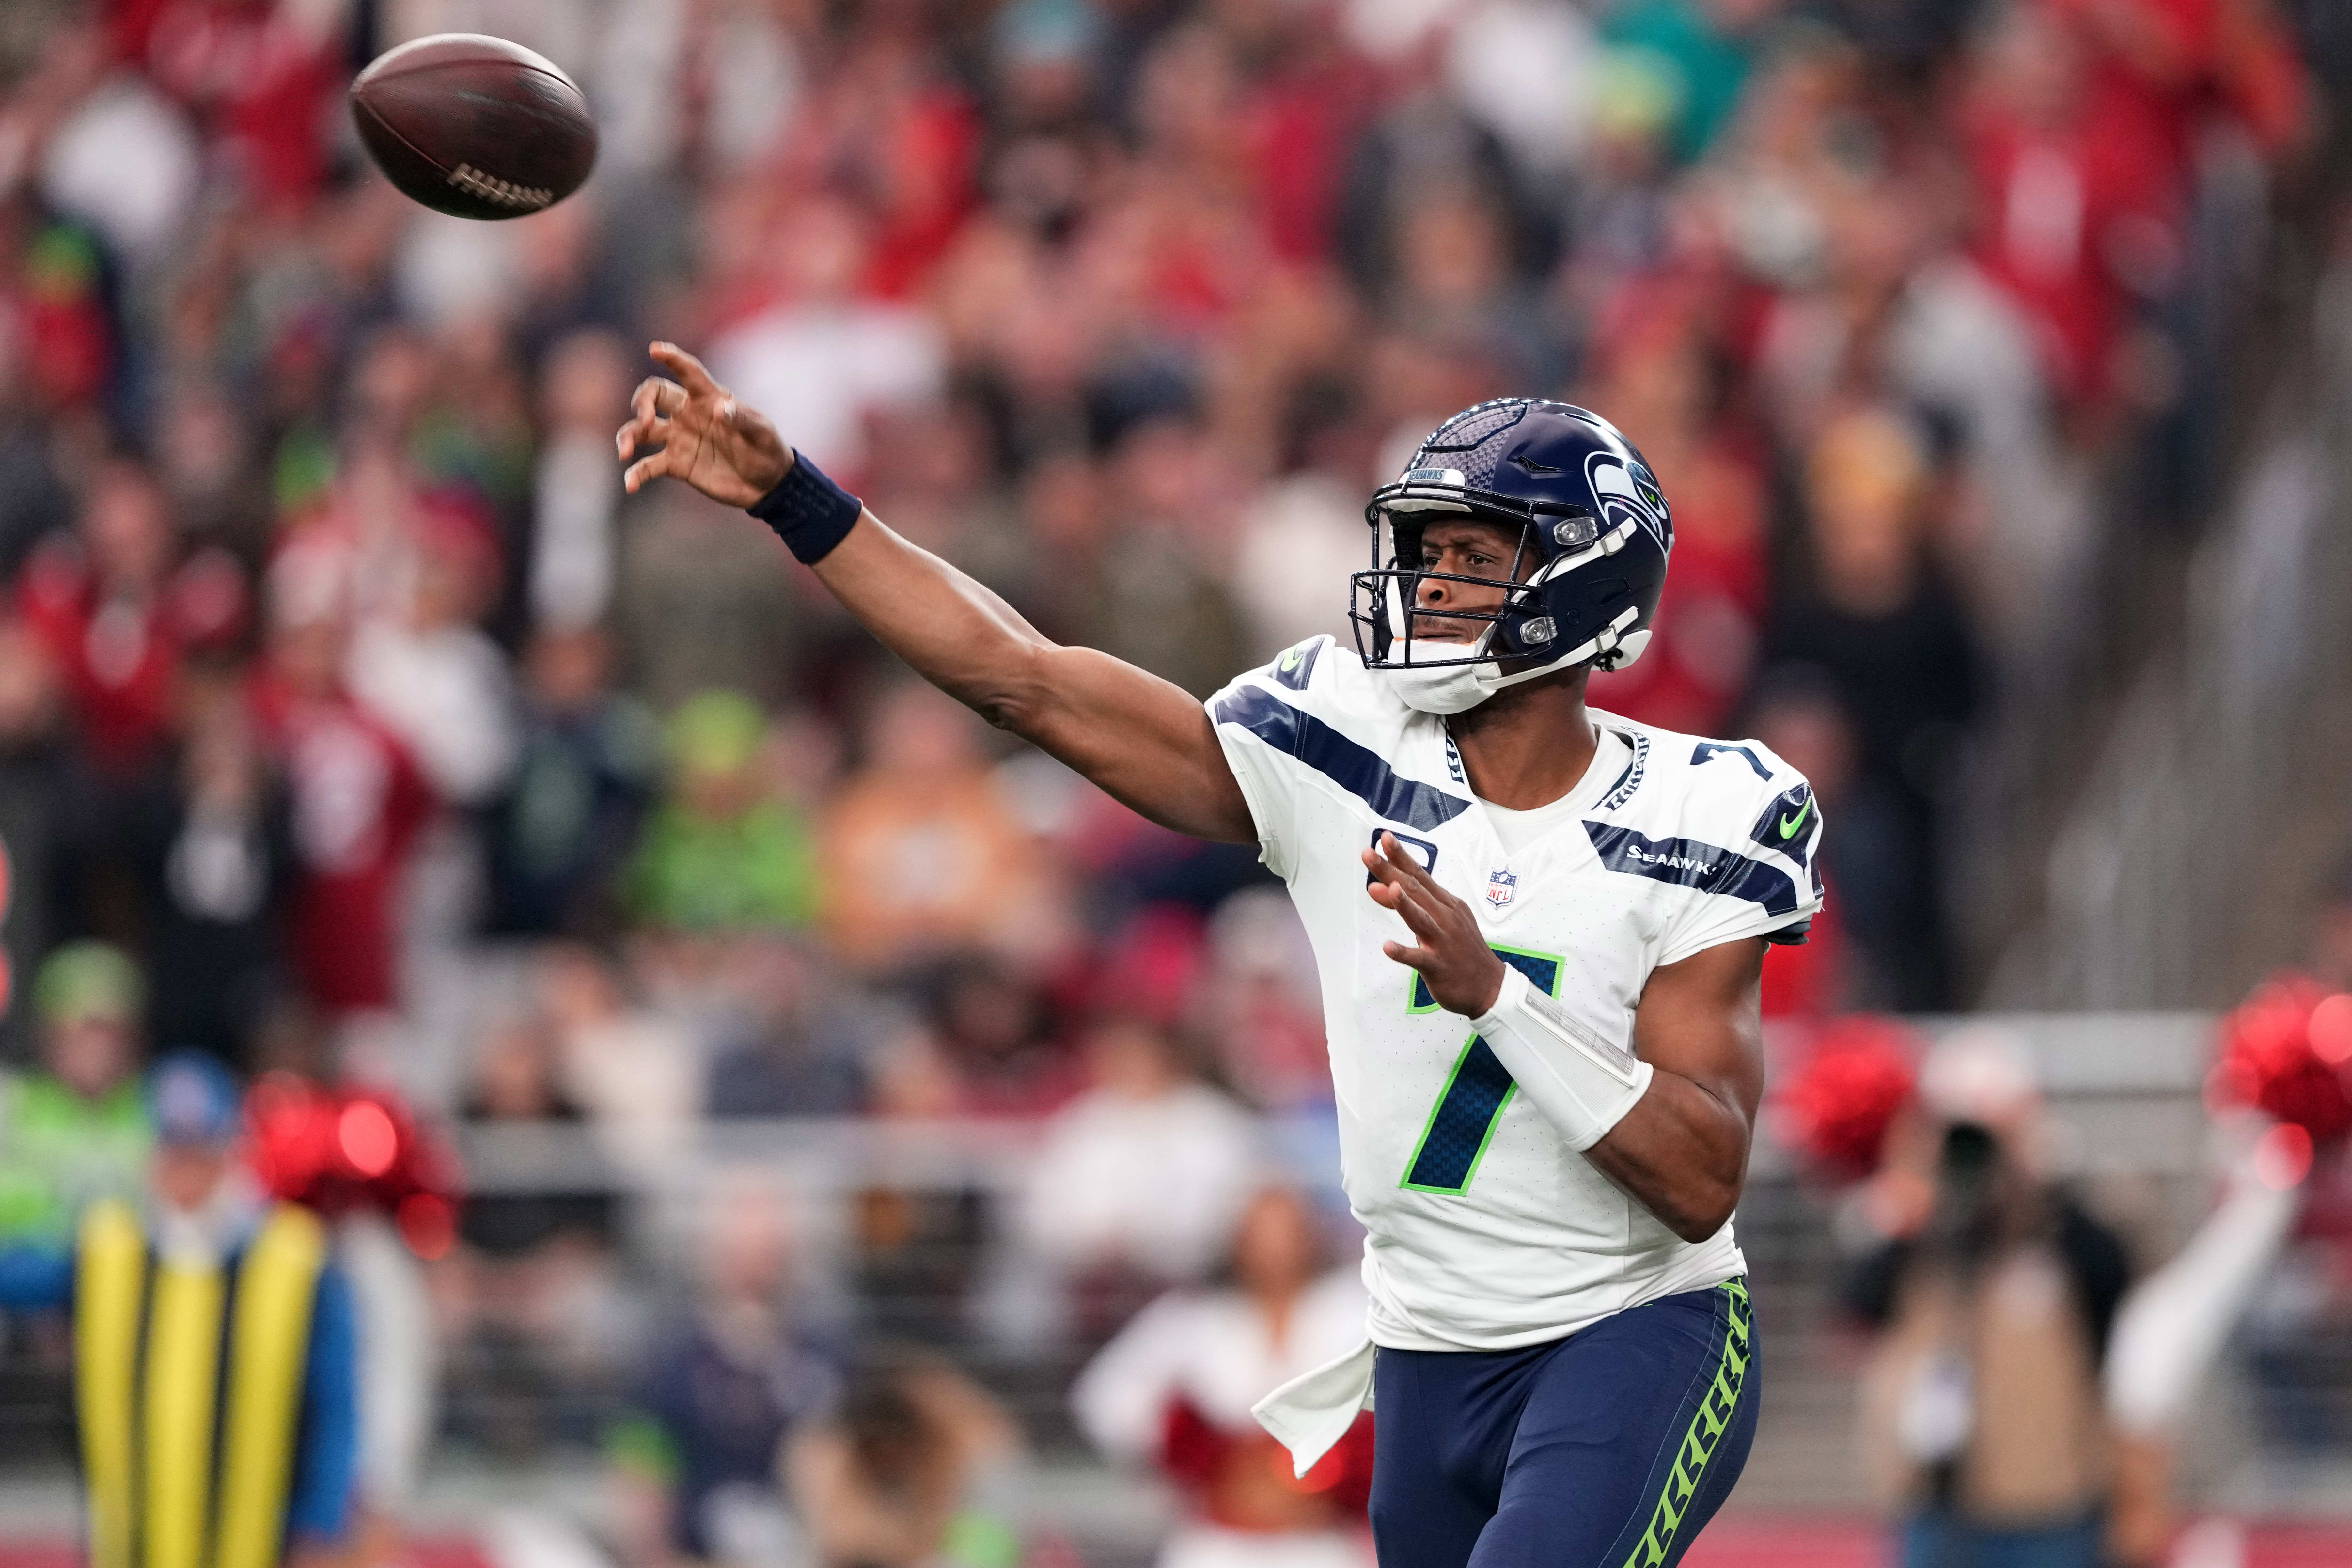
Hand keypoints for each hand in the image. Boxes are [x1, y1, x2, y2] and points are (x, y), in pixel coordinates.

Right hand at [615, 342, 792, 506]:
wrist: (767, 484)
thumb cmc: (767, 450)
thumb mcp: (761, 433)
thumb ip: (742, 419)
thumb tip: (720, 409)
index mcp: (709, 398)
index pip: (688, 372)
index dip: (672, 358)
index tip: (656, 349)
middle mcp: (688, 414)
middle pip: (654, 396)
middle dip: (643, 402)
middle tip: (646, 420)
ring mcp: (678, 439)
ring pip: (642, 430)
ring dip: (628, 437)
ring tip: (625, 452)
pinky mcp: (676, 464)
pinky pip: (648, 466)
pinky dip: (636, 475)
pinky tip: (631, 485)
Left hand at [1363, 831, 1505, 1016]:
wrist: (1489, 986)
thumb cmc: (1461, 950)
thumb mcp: (1439, 921)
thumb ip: (1409, 905)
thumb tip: (1379, 888)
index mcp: (1446, 904)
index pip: (1419, 875)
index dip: (1401, 856)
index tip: (1384, 838)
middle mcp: (1445, 917)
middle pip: (1415, 891)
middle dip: (1390, 871)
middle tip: (1369, 854)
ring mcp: (1443, 941)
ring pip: (1420, 919)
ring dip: (1403, 904)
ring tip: (1389, 889)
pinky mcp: (1438, 966)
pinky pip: (1419, 958)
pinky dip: (1403, 952)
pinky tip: (1388, 947)